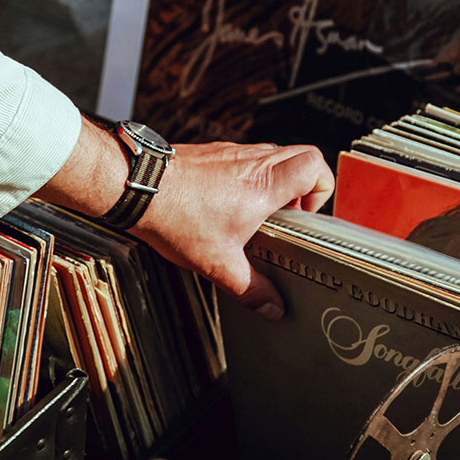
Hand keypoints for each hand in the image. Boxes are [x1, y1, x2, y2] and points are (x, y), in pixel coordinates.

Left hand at [37, 121, 333, 318]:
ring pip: (275, 154)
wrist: (138, 188)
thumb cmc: (174, 217)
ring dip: (277, 181)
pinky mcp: (215, 152)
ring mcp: (234, 153)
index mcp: (264, 185)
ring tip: (259, 213)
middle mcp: (253, 161)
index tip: (304, 216)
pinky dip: (251, 176)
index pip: (314, 165)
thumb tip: (272, 307)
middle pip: (302, 155)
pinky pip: (248, 157)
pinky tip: (230, 204)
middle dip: (305, 186)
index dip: (321, 189)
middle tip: (288, 215)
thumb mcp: (218, 263)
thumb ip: (251, 288)